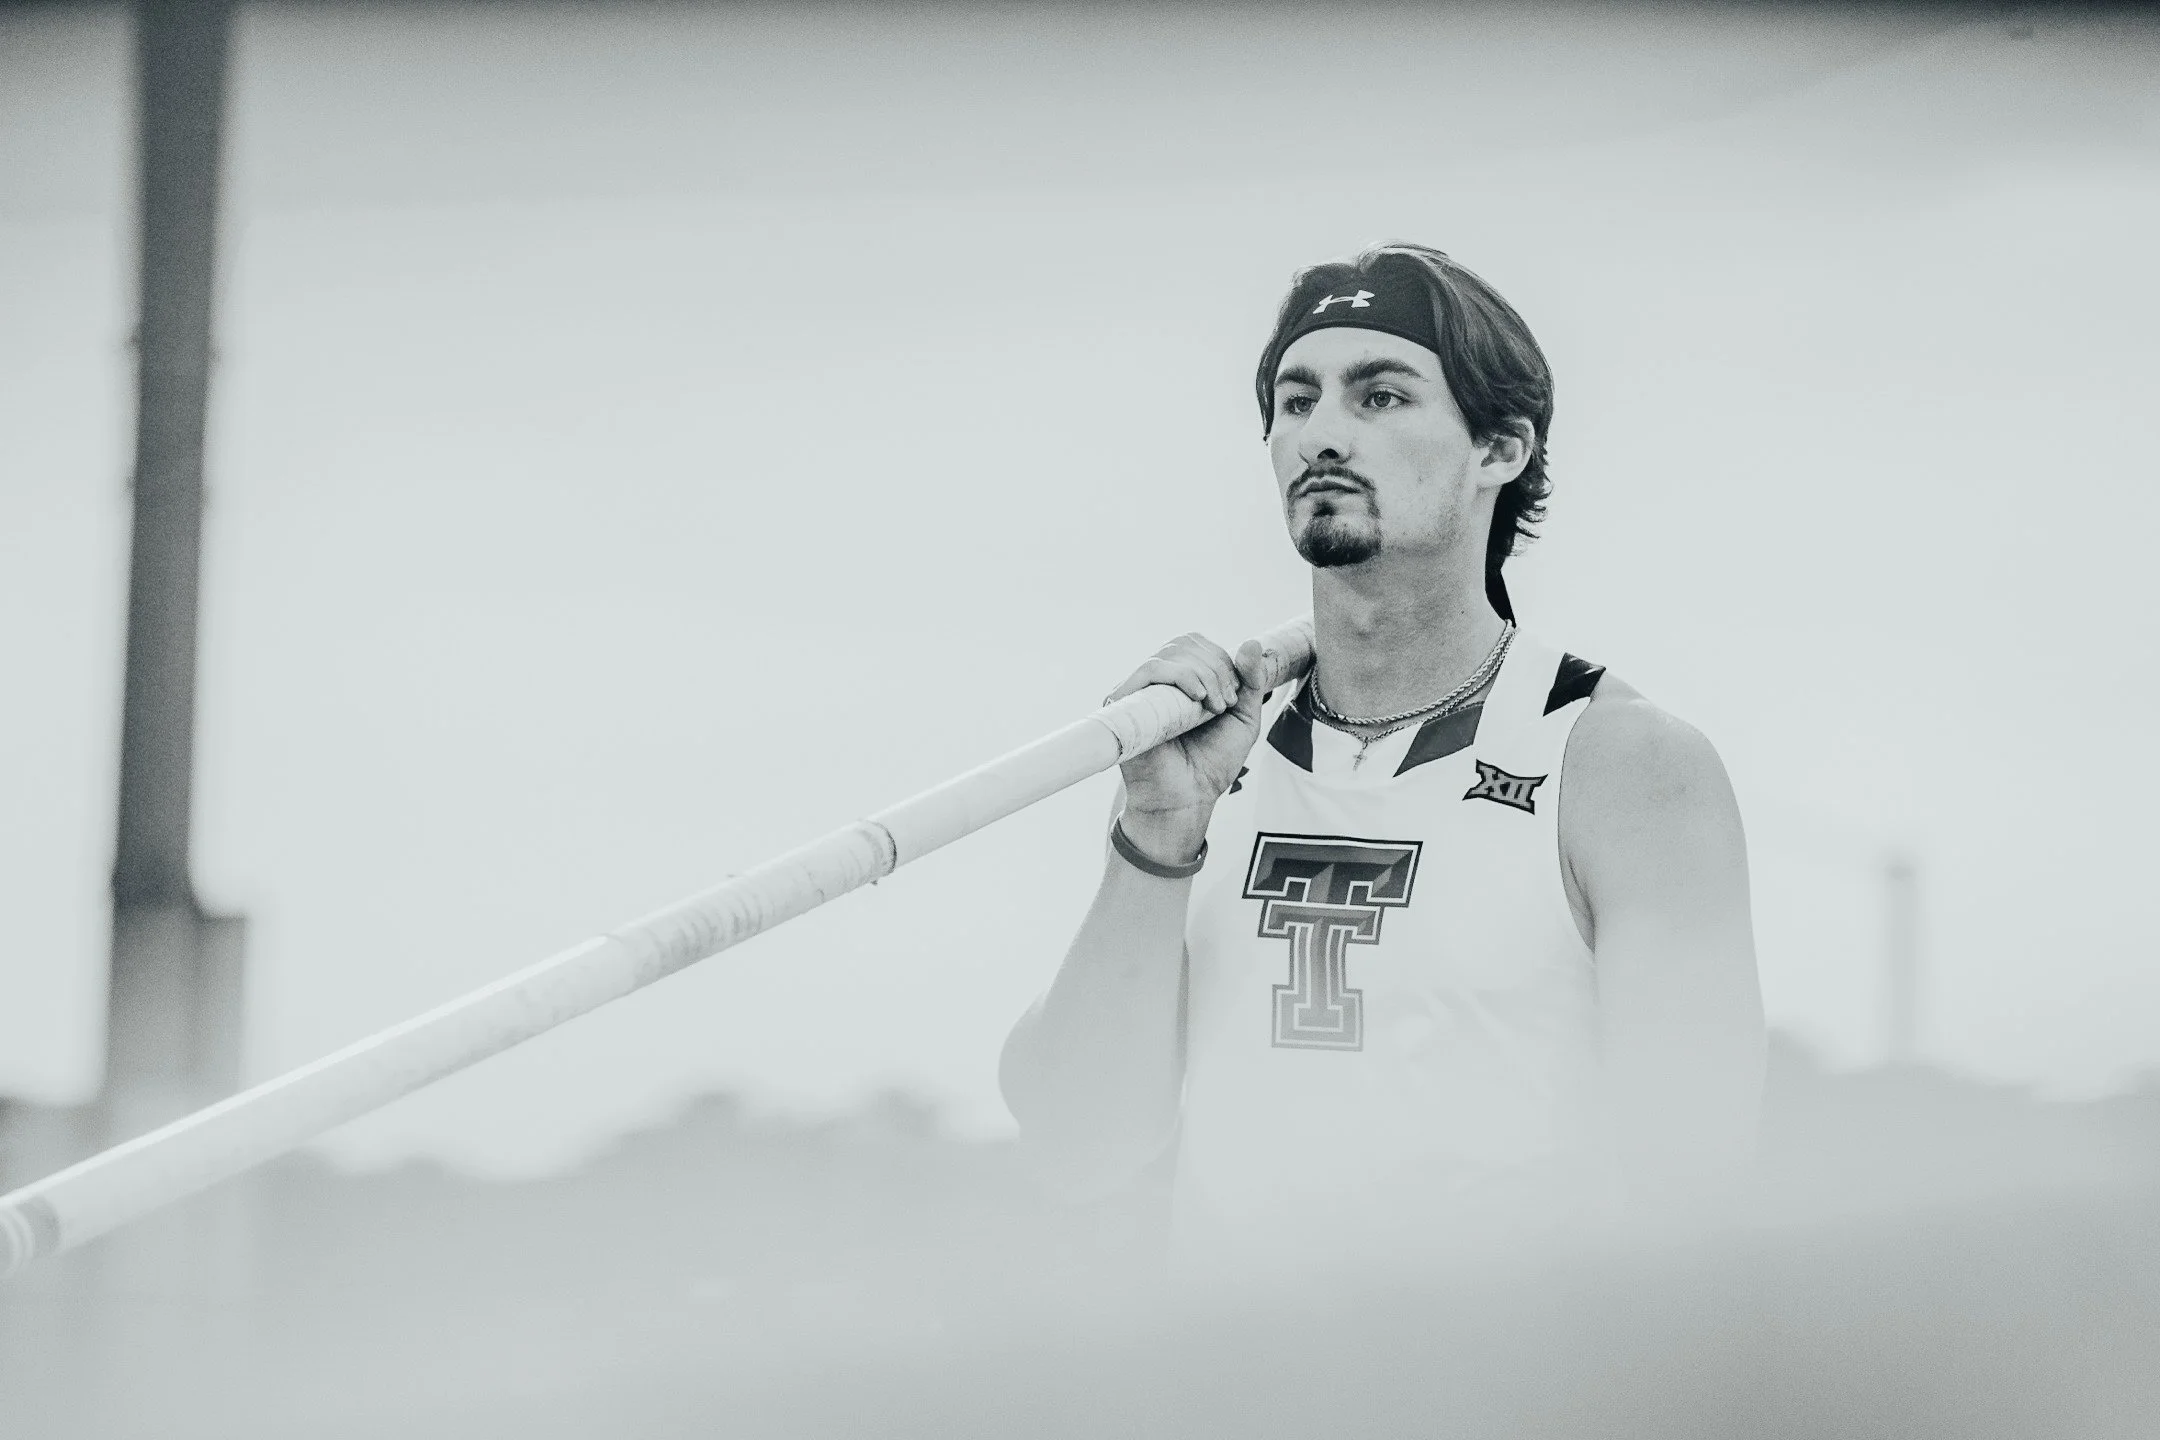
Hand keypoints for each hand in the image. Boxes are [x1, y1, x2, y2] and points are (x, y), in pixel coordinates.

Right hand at [1104, 633, 1271, 861]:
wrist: (1188, 799)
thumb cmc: (1211, 764)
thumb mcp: (1243, 718)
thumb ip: (1250, 681)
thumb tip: (1251, 642)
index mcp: (1180, 682)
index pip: (1196, 645)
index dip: (1221, 659)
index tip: (1234, 695)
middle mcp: (1156, 683)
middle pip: (1184, 644)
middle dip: (1215, 668)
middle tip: (1224, 703)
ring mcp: (1139, 692)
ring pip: (1169, 655)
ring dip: (1203, 674)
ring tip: (1213, 706)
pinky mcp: (1123, 704)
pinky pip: (1150, 670)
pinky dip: (1179, 676)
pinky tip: (1198, 698)